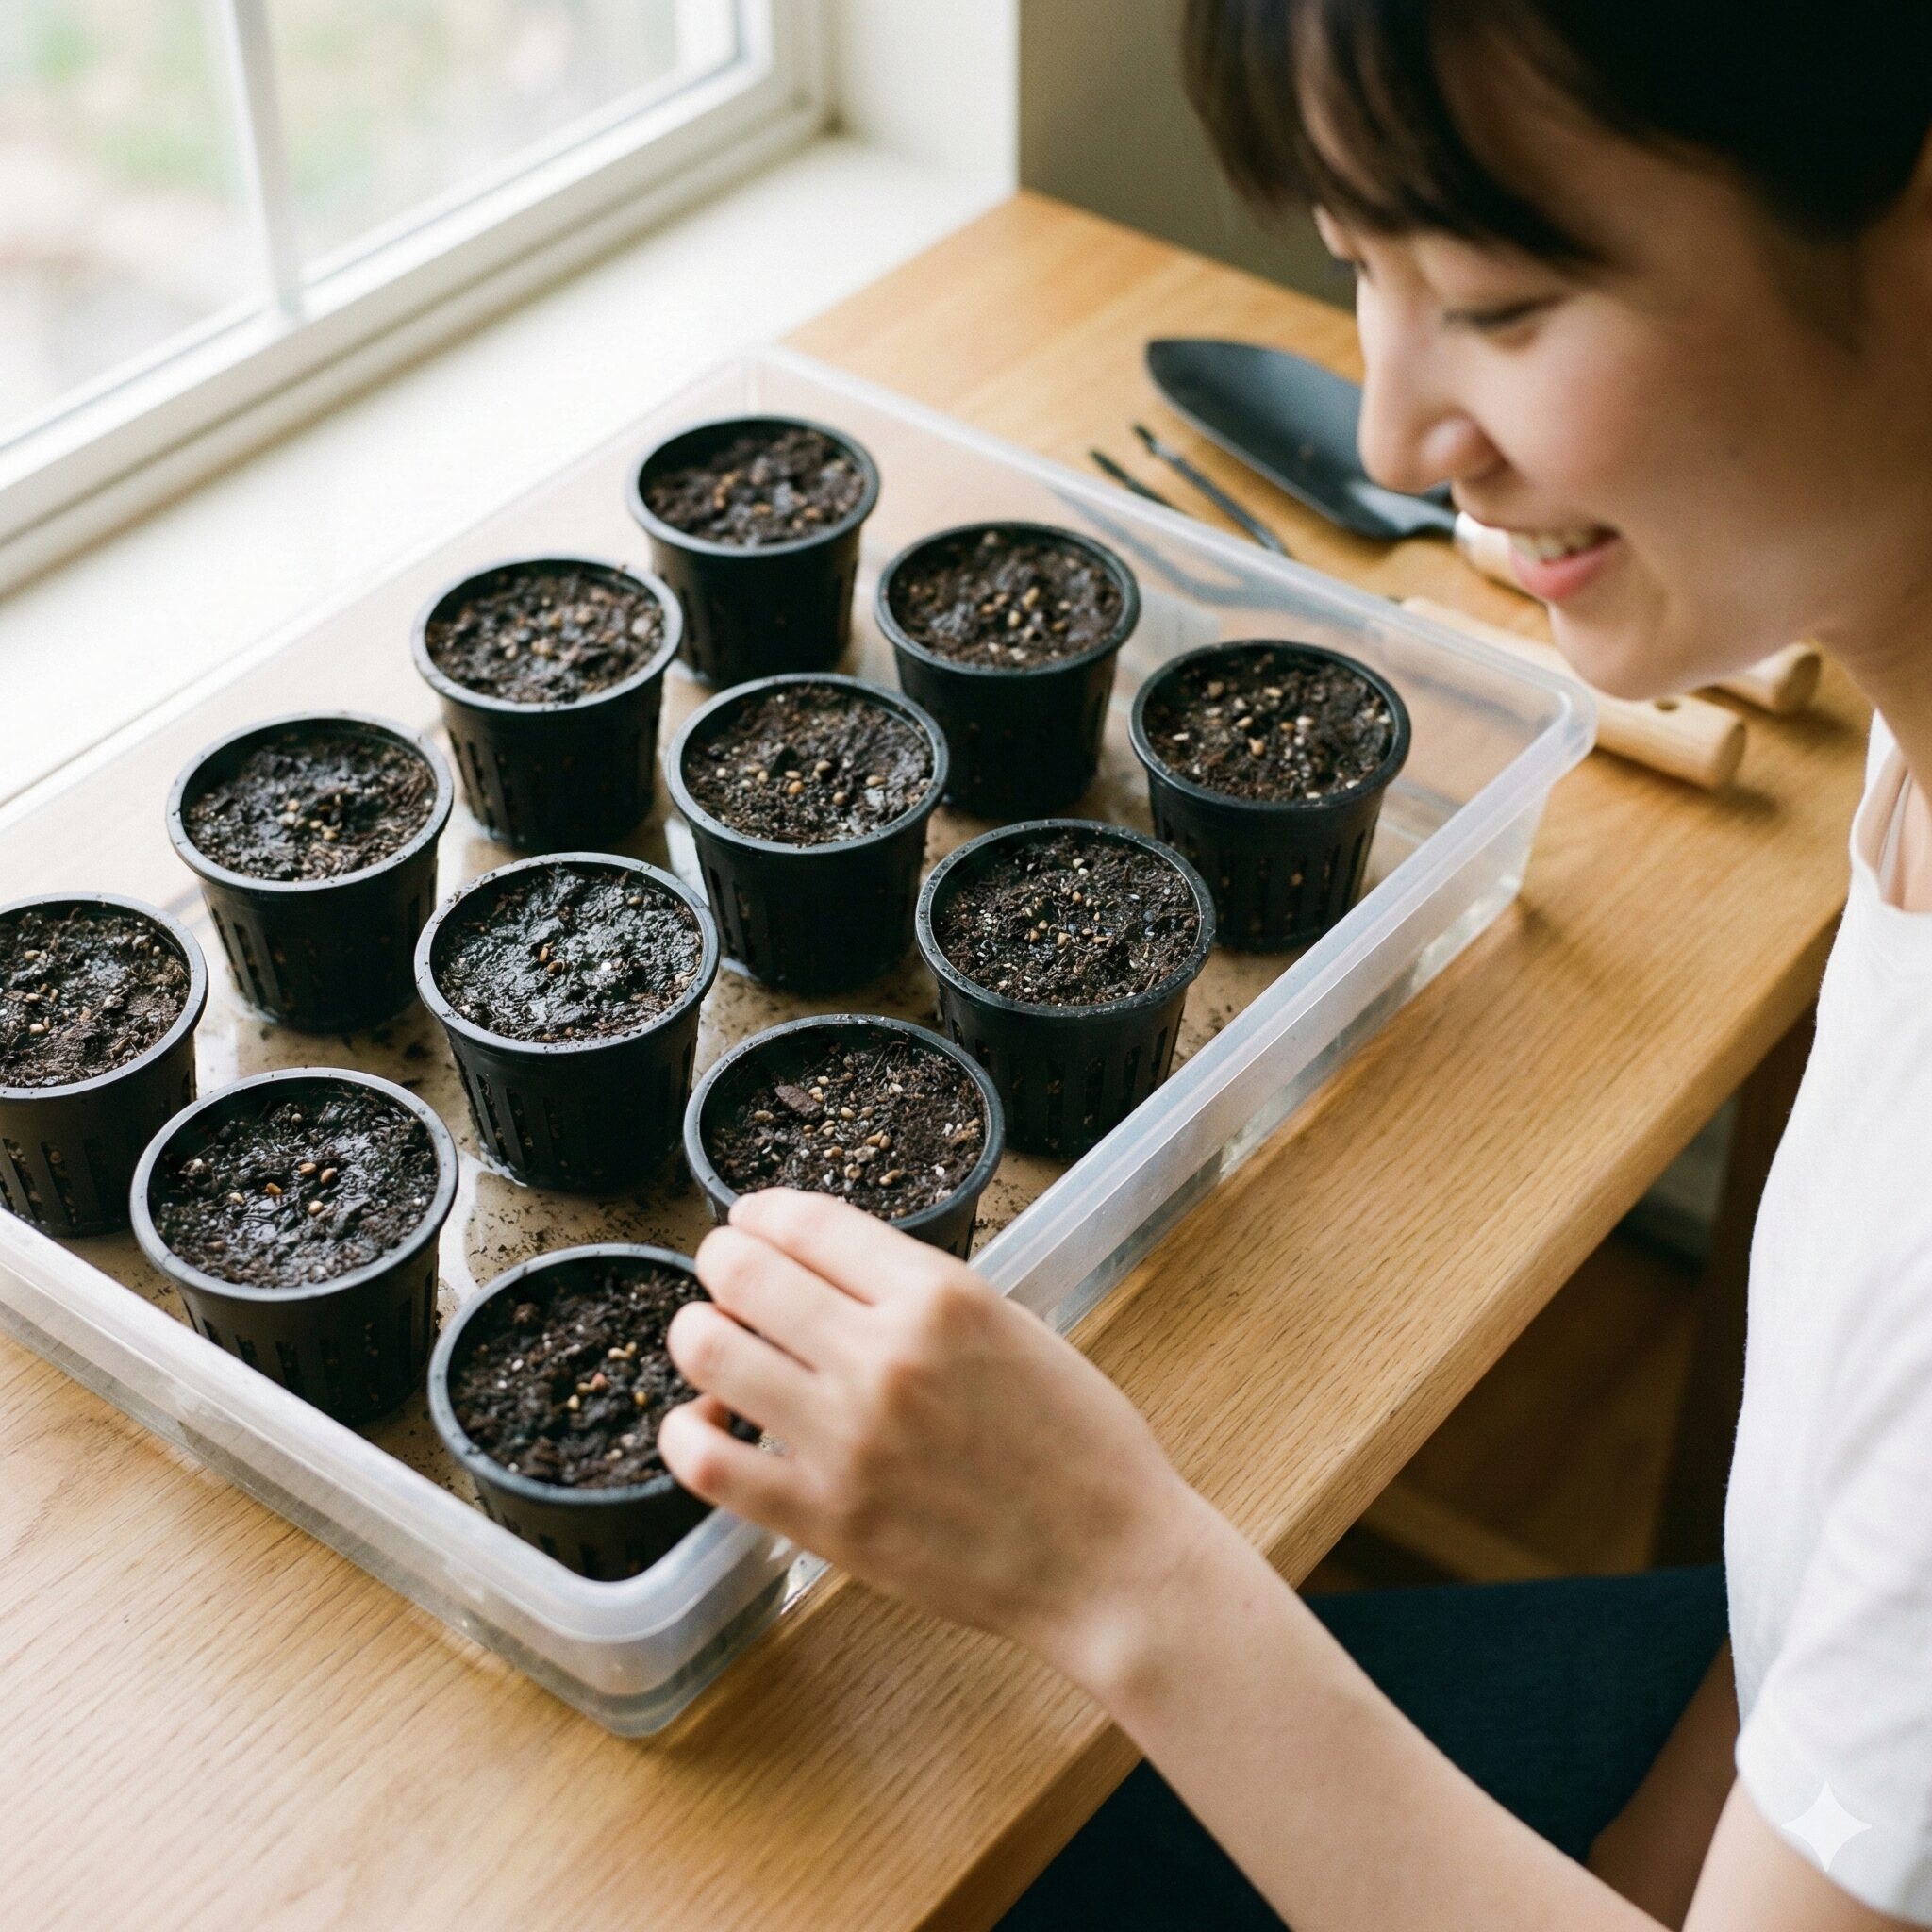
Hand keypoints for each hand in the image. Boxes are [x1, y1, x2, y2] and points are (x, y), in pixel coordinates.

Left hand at [657, 1189, 1214, 1683]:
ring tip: (714, 1342)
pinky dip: (687, 1430)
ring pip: (709, 1351)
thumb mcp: (1013, 1327)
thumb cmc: (1078, 1443)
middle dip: (723, 1260)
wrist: (1109, 1561)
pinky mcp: (823, 1519)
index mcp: (940, 1296)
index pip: (806, 1222)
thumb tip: (828, 1267)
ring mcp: (846, 1440)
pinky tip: (710, 1421)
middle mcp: (883, 1356)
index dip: (762, 1212)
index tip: (753, 1220)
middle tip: (727, 1273)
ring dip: (698, 1333)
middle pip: (743, 1272)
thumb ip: (920, 1292)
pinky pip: (705, 1461)